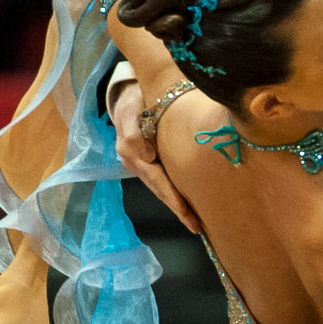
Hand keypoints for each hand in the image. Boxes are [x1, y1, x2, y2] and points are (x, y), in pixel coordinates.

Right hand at [110, 78, 202, 232]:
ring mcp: (140, 165)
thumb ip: (133, 133)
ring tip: (193, 221)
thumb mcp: (130, 110)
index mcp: (133, 154)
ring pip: (160, 189)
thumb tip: (148, 157)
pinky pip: (160, 182)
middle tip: (196, 227)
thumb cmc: (133, 102)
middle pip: (160, 190)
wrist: (127, 96)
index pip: (157, 180)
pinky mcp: (146, 163)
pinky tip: (184, 204)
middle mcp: (136, 163)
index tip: (186, 212)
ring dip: (176, 206)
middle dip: (178, 209)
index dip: (172, 197)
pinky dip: (172, 195)